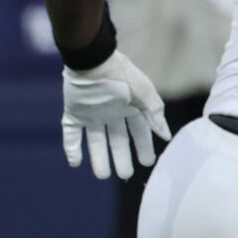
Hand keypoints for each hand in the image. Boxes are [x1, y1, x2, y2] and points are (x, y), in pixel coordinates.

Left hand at [61, 50, 169, 179]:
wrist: (94, 61)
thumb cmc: (123, 76)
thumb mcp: (145, 93)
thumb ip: (155, 114)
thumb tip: (166, 135)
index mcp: (130, 108)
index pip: (139, 132)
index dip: (143, 147)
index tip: (147, 162)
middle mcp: (112, 114)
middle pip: (117, 140)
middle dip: (122, 158)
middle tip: (124, 175)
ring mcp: (92, 114)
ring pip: (96, 141)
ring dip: (99, 158)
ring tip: (102, 176)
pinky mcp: (74, 113)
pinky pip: (72, 134)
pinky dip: (72, 148)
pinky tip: (75, 163)